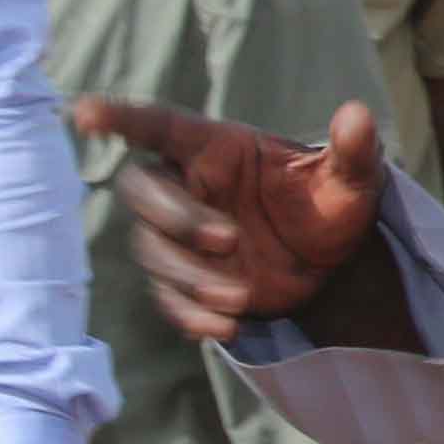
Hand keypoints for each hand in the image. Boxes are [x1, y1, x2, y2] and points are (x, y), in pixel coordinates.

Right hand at [76, 94, 386, 339]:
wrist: (330, 264)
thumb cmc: (331, 205)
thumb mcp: (352, 180)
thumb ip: (353, 151)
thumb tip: (359, 116)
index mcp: (216, 150)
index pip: (159, 126)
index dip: (119, 118)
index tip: (84, 114)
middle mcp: (187, 187)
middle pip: (143, 192)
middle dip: (176, 219)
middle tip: (228, 241)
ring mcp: (180, 237)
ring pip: (151, 251)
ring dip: (189, 276)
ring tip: (240, 298)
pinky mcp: (185, 281)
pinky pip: (165, 297)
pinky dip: (188, 314)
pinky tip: (222, 329)